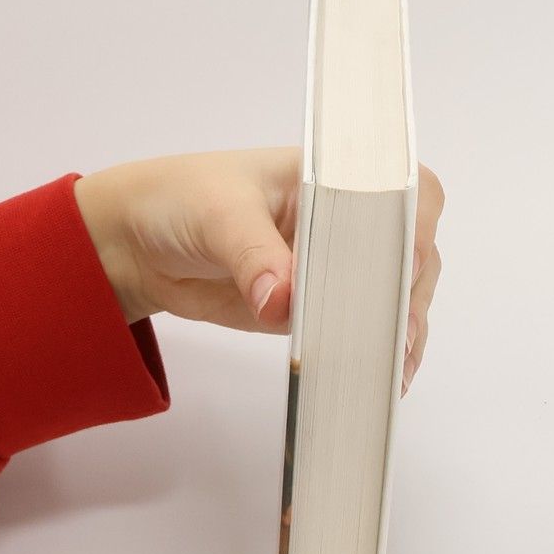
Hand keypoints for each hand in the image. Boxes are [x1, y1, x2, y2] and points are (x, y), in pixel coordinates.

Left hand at [74, 152, 445, 391]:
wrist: (139, 243)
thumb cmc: (182, 200)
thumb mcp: (217, 214)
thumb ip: (253, 256)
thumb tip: (283, 302)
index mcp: (334, 175)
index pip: (402, 190)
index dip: (415, 223)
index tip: (406, 261)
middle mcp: (349, 219)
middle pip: (411, 250)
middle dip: (409, 292)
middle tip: (399, 333)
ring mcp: (338, 266)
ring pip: (396, 295)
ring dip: (402, 330)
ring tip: (395, 368)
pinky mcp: (319, 308)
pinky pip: (361, 330)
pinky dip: (377, 352)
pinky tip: (384, 378)